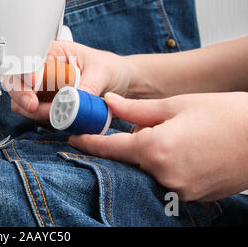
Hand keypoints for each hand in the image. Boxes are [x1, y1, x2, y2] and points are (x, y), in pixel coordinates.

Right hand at [5, 40, 132, 121]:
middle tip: (34, 106)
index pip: (26, 59)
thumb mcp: (102, 72)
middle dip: (21, 95)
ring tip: (55, 113)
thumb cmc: (110, 69)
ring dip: (33, 110)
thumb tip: (72, 101)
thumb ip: (87, 87)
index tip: (34, 83)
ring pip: (21, 101)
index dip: (25, 72)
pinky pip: (34, 114)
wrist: (120, 84)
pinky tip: (58, 117)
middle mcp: (43, 69)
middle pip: (15, 81)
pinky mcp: (47, 105)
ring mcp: (43, 88)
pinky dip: (42, 118)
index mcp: (52, 52)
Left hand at [70, 92, 247, 201]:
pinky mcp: (193, 196)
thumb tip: (109, 103)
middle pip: (128, 162)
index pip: (110, 148)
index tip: (74, 138)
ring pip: (147, 171)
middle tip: (127, 132)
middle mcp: (164, 175)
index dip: (89, 143)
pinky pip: (166, 180)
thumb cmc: (225, 115)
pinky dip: (163, 166)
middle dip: (122, 147)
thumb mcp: (176, 105)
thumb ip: (136, 109)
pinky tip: (177, 151)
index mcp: (156, 149)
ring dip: (145, 156)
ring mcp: (179, 189)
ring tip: (165, 137)